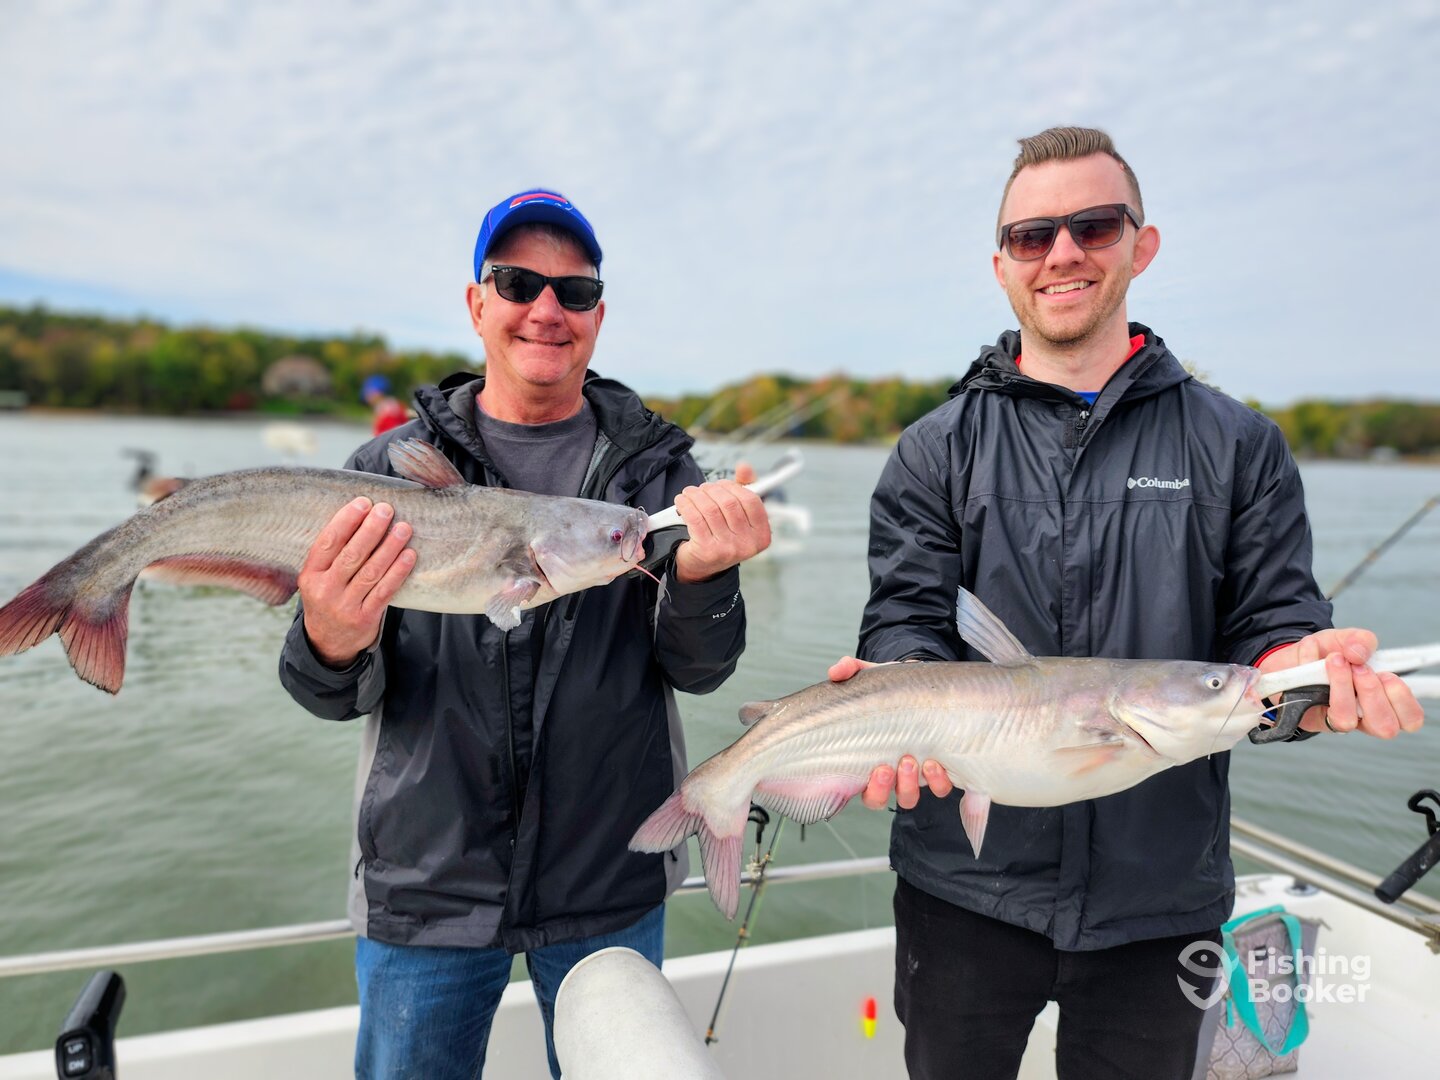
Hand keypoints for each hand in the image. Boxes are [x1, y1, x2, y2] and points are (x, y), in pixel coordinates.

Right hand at [299, 497, 415, 667]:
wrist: (327, 643)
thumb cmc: (327, 598)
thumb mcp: (317, 578)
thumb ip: (332, 554)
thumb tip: (362, 516)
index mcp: (310, 575)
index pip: (327, 543)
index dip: (346, 521)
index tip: (363, 503)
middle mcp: (325, 590)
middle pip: (351, 555)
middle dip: (371, 530)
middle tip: (386, 510)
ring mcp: (345, 606)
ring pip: (371, 572)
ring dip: (390, 547)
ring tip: (404, 528)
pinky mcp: (365, 618)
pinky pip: (385, 591)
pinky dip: (398, 572)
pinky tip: (409, 555)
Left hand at [672, 472, 770, 582]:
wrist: (702, 567)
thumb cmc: (722, 536)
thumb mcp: (738, 516)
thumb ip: (744, 490)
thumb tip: (745, 467)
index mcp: (761, 534)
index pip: (752, 501)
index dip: (734, 487)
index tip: (722, 484)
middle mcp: (747, 544)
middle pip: (729, 503)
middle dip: (712, 490)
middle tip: (703, 488)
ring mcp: (728, 549)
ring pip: (710, 509)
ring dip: (696, 495)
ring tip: (690, 493)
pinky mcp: (707, 551)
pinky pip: (695, 519)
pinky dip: (686, 505)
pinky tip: (682, 501)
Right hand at [828, 656, 953, 808]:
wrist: (927, 686)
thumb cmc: (893, 687)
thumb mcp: (871, 676)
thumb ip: (851, 670)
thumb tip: (835, 671)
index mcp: (865, 756)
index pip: (854, 785)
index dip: (860, 786)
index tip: (870, 769)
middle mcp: (886, 772)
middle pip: (876, 798)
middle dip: (881, 788)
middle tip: (886, 767)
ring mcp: (911, 774)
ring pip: (906, 797)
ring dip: (907, 786)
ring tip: (913, 761)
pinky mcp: (937, 771)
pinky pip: (939, 789)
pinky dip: (938, 782)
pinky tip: (937, 764)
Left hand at [1259, 629, 1424, 738]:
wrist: (1288, 657)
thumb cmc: (1326, 654)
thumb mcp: (1348, 640)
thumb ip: (1361, 640)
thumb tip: (1358, 652)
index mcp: (1380, 702)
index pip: (1408, 719)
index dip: (1404, 702)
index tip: (1388, 676)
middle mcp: (1359, 716)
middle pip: (1383, 726)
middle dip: (1374, 694)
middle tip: (1360, 669)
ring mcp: (1330, 718)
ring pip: (1345, 720)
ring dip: (1342, 686)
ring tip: (1335, 660)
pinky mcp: (1302, 714)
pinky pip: (1308, 702)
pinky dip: (1310, 672)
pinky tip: (1311, 657)